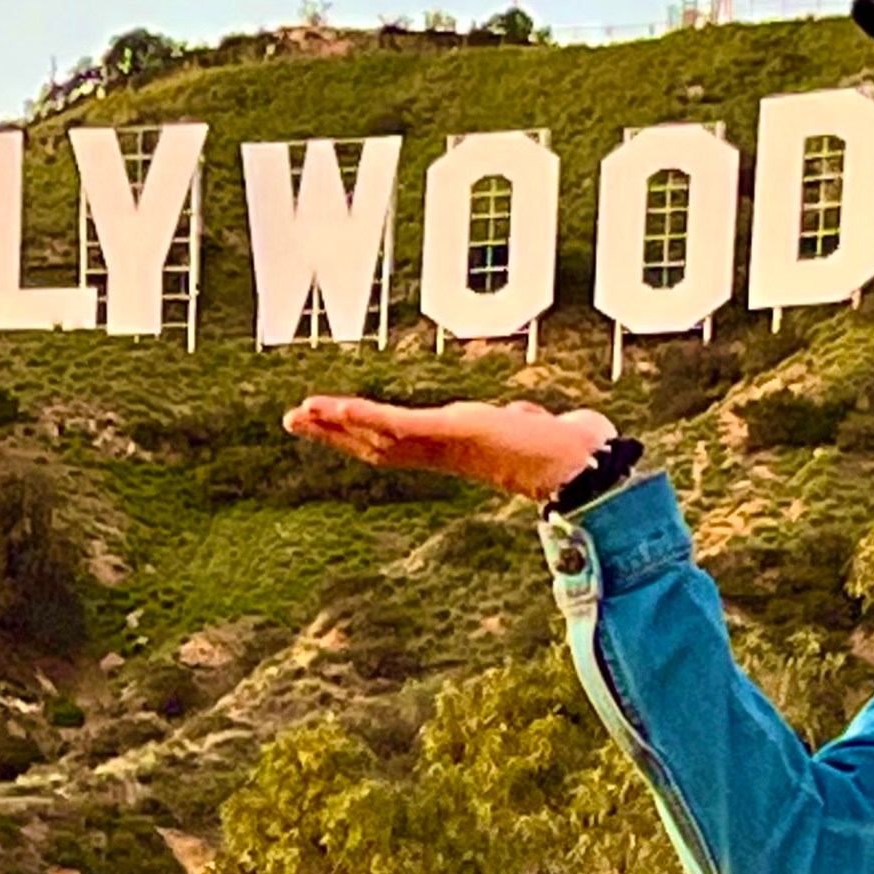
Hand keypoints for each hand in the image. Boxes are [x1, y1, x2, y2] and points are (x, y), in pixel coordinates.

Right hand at [282, 396, 616, 502]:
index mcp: (455, 447)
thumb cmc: (567, 447)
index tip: (332, 423)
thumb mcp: (532, 422)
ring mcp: (444, 443)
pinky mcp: (451, 432)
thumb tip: (530, 414)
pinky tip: (337, 409)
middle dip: (332, 431)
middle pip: (374, 441)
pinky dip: (365, 415)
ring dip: (336, 422)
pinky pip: (399, 424)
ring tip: (300, 414)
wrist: (581, 464)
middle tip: (292, 419)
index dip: (361, 432)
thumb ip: (522, 416)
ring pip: (378, 433)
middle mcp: (443, 449)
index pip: (396, 438)